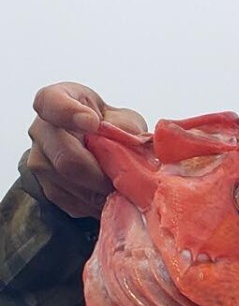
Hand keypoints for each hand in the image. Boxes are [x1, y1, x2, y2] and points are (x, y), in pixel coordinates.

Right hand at [27, 82, 147, 217]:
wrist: (95, 149)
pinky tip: (109, 198)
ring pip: (71, 187)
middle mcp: (40, 131)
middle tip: (123, 182)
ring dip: (101, 193)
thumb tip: (131, 147)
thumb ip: (126, 128)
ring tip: (121, 190)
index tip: (92, 122)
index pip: (50, 103)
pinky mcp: (48, 190)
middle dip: (100, 176)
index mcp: (56, 100)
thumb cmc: (109, 127)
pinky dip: (97, 205)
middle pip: (66, 159)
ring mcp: (39, 162)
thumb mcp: (122, 118)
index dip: (68, 113)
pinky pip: (73, 204)